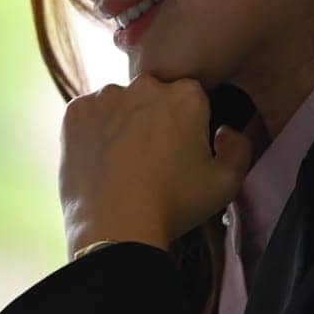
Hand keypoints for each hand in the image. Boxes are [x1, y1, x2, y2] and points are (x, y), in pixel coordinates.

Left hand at [58, 73, 255, 257]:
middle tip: (147, 161)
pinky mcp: (75, 113)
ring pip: (117, 105)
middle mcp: (145, 85)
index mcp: (186, 94)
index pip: (188, 99)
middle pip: (151, 98)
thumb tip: (226, 131)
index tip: (176, 153)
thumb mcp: (226, 182)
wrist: (116, 228)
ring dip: (119, 124)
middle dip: (151, 121)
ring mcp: (105, 97)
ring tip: (120, 164)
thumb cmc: (172, 207)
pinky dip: (90, 133)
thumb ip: (239, 147)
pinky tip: (98, 162)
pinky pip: (86, 115)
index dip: (184, 127)